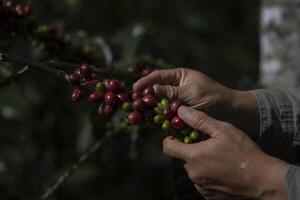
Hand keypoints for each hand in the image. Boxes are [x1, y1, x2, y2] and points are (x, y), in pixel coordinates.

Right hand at [133, 68, 259, 137]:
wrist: (230, 113)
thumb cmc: (212, 97)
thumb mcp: (190, 91)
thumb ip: (171, 91)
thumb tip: (152, 89)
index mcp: (180, 76)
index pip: (158, 76)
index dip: (145, 82)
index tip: (134, 89)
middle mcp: (176, 88)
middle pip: (156, 90)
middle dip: (144, 97)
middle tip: (134, 104)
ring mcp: (178, 102)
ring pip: (159, 104)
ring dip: (150, 108)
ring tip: (139, 114)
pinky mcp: (180, 114)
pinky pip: (166, 115)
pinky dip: (159, 118)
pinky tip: (151, 121)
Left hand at [163, 106, 288, 199]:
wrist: (263, 181)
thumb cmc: (243, 152)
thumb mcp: (223, 130)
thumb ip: (199, 120)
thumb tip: (181, 111)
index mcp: (193, 156)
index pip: (168, 148)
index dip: (170, 140)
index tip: (177, 136)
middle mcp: (193, 173)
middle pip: (183, 158)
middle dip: (192, 150)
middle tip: (208, 145)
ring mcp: (201, 186)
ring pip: (194, 170)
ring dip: (200, 163)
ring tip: (219, 158)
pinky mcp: (209, 196)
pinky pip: (202, 182)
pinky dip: (208, 175)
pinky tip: (222, 170)